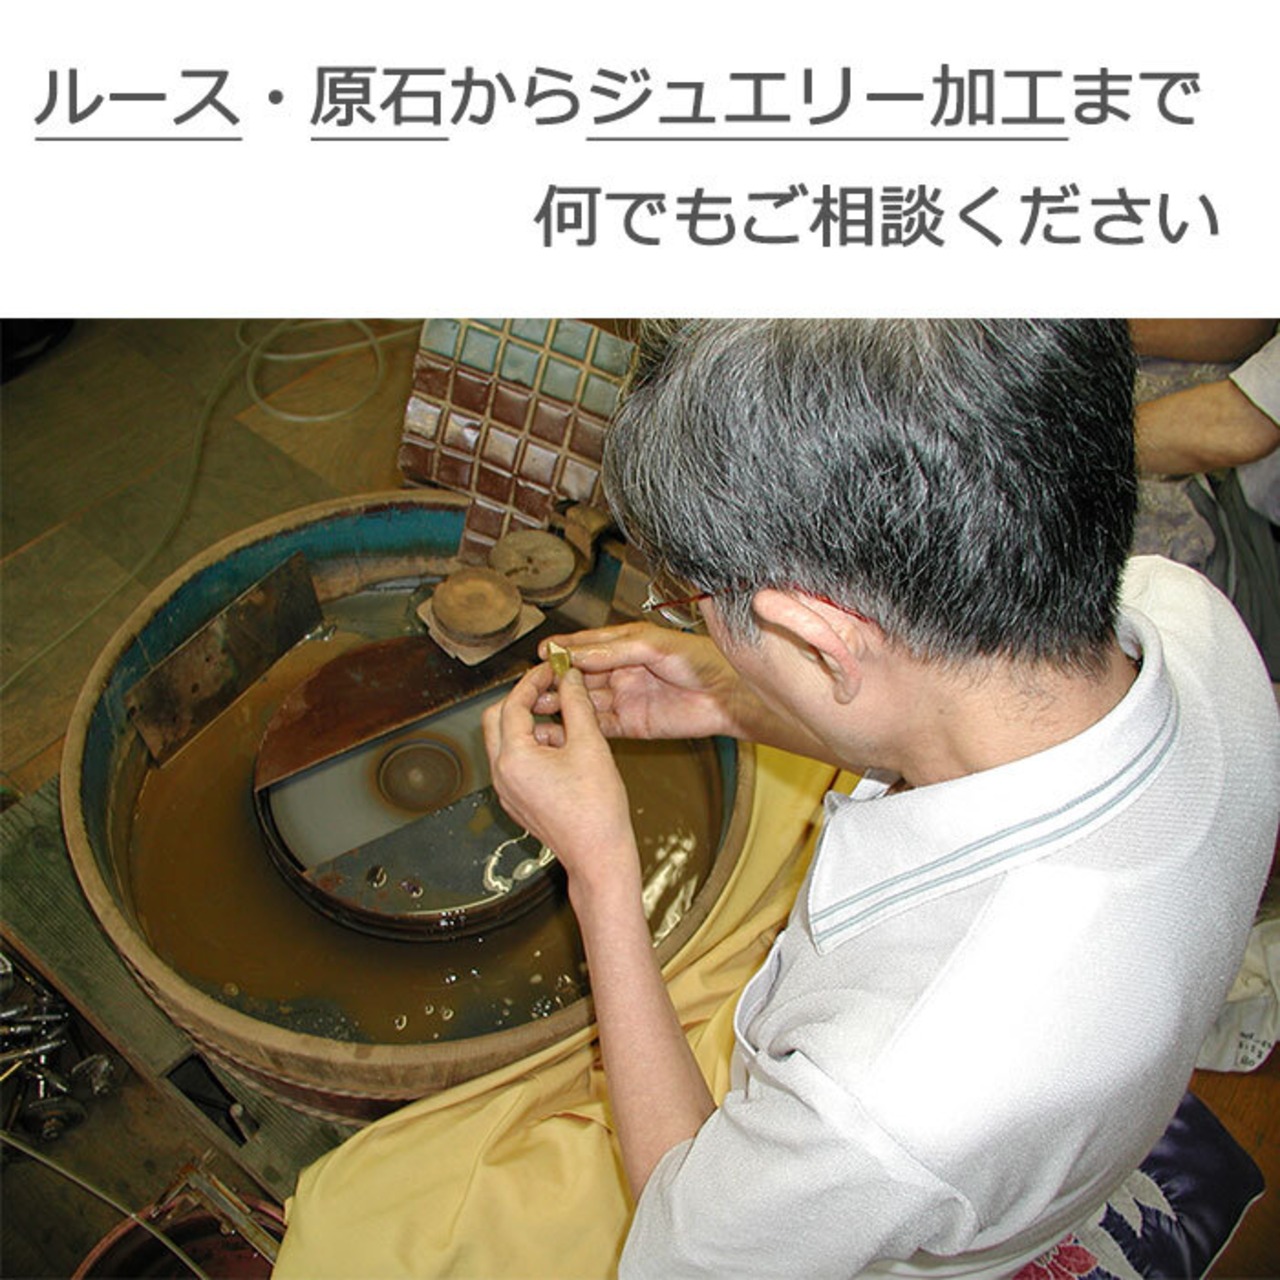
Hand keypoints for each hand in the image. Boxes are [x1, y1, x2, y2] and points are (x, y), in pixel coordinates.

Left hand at [483, 663, 638, 895]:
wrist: (598, 856)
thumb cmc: (596, 810)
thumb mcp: (590, 744)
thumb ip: (576, 704)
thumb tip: (568, 679)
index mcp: (513, 758)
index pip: (513, 704)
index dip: (533, 681)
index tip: (551, 670)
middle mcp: (502, 774)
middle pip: (497, 720)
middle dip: (523, 701)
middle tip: (550, 690)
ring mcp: (507, 790)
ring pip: (507, 742)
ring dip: (532, 726)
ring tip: (570, 727)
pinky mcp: (517, 801)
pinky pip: (516, 764)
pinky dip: (535, 748)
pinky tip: (567, 751)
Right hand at [525, 622, 754, 743]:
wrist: (729, 697)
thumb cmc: (702, 661)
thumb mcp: (653, 646)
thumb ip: (612, 651)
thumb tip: (576, 652)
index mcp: (627, 644)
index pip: (587, 645)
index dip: (564, 649)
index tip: (541, 653)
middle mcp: (622, 670)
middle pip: (580, 675)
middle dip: (556, 679)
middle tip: (532, 684)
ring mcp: (625, 698)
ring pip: (585, 701)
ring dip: (561, 704)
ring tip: (537, 706)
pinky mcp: (631, 724)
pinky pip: (599, 725)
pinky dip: (579, 726)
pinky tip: (559, 727)